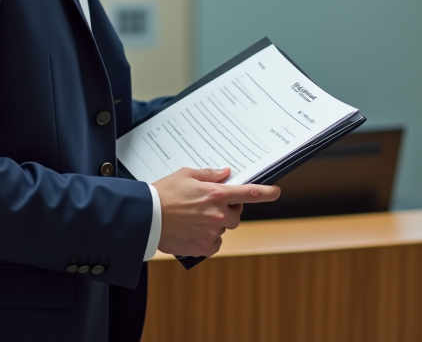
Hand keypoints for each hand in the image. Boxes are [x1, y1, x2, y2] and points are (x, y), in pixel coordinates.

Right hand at [153, 167, 280, 257]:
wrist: (146, 217)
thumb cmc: (163, 193)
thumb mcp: (185, 175)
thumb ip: (209, 175)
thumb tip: (225, 174)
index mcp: (216, 194)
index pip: (249, 192)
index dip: (266, 192)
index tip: (276, 192)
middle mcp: (218, 214)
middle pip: (237, 214)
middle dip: (228, 210)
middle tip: (210, 206)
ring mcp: (211, 232)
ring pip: (224, 229)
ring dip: (217, 224)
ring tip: (195, 219)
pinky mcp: (203, 247)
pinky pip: (215, 244)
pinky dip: (208, 239)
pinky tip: (193, 232)